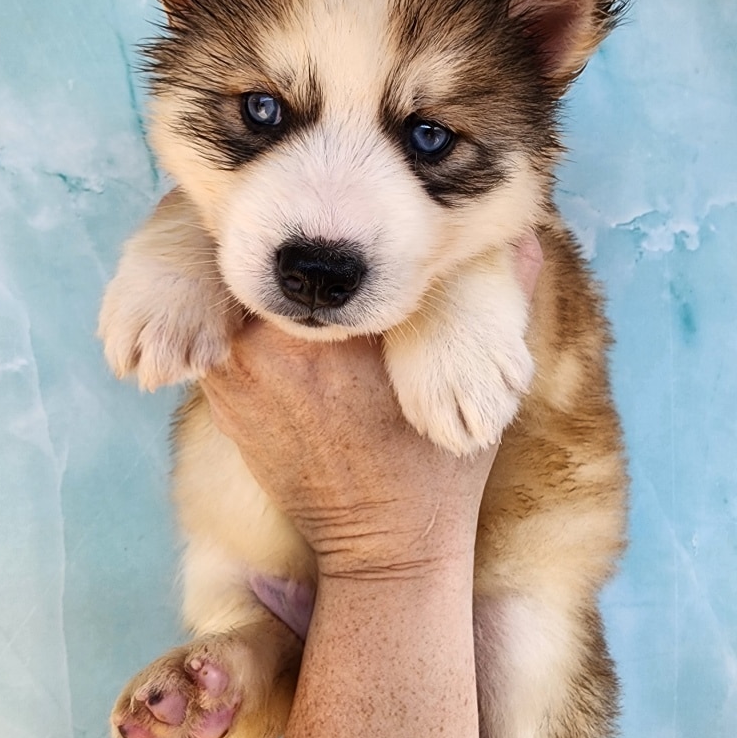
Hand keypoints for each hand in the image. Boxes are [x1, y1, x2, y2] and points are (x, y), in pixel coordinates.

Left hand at [201, 234, 542, 577]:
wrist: (382, 545)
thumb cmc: (437, 464)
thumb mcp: (483, 377)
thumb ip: (499, 295)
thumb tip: (523, 232)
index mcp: (344, 332)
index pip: (312, 240)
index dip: (320, 212)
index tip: (337, 192)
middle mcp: (273, 346)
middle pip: (259, 253)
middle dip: (282, 232)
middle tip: (306, 209)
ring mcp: (237, 374)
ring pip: (225, 286)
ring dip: (253, 268)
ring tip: (283, 249)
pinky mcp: (221, 399)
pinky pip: (214, 329)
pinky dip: (234, 310)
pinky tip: (266, 303)